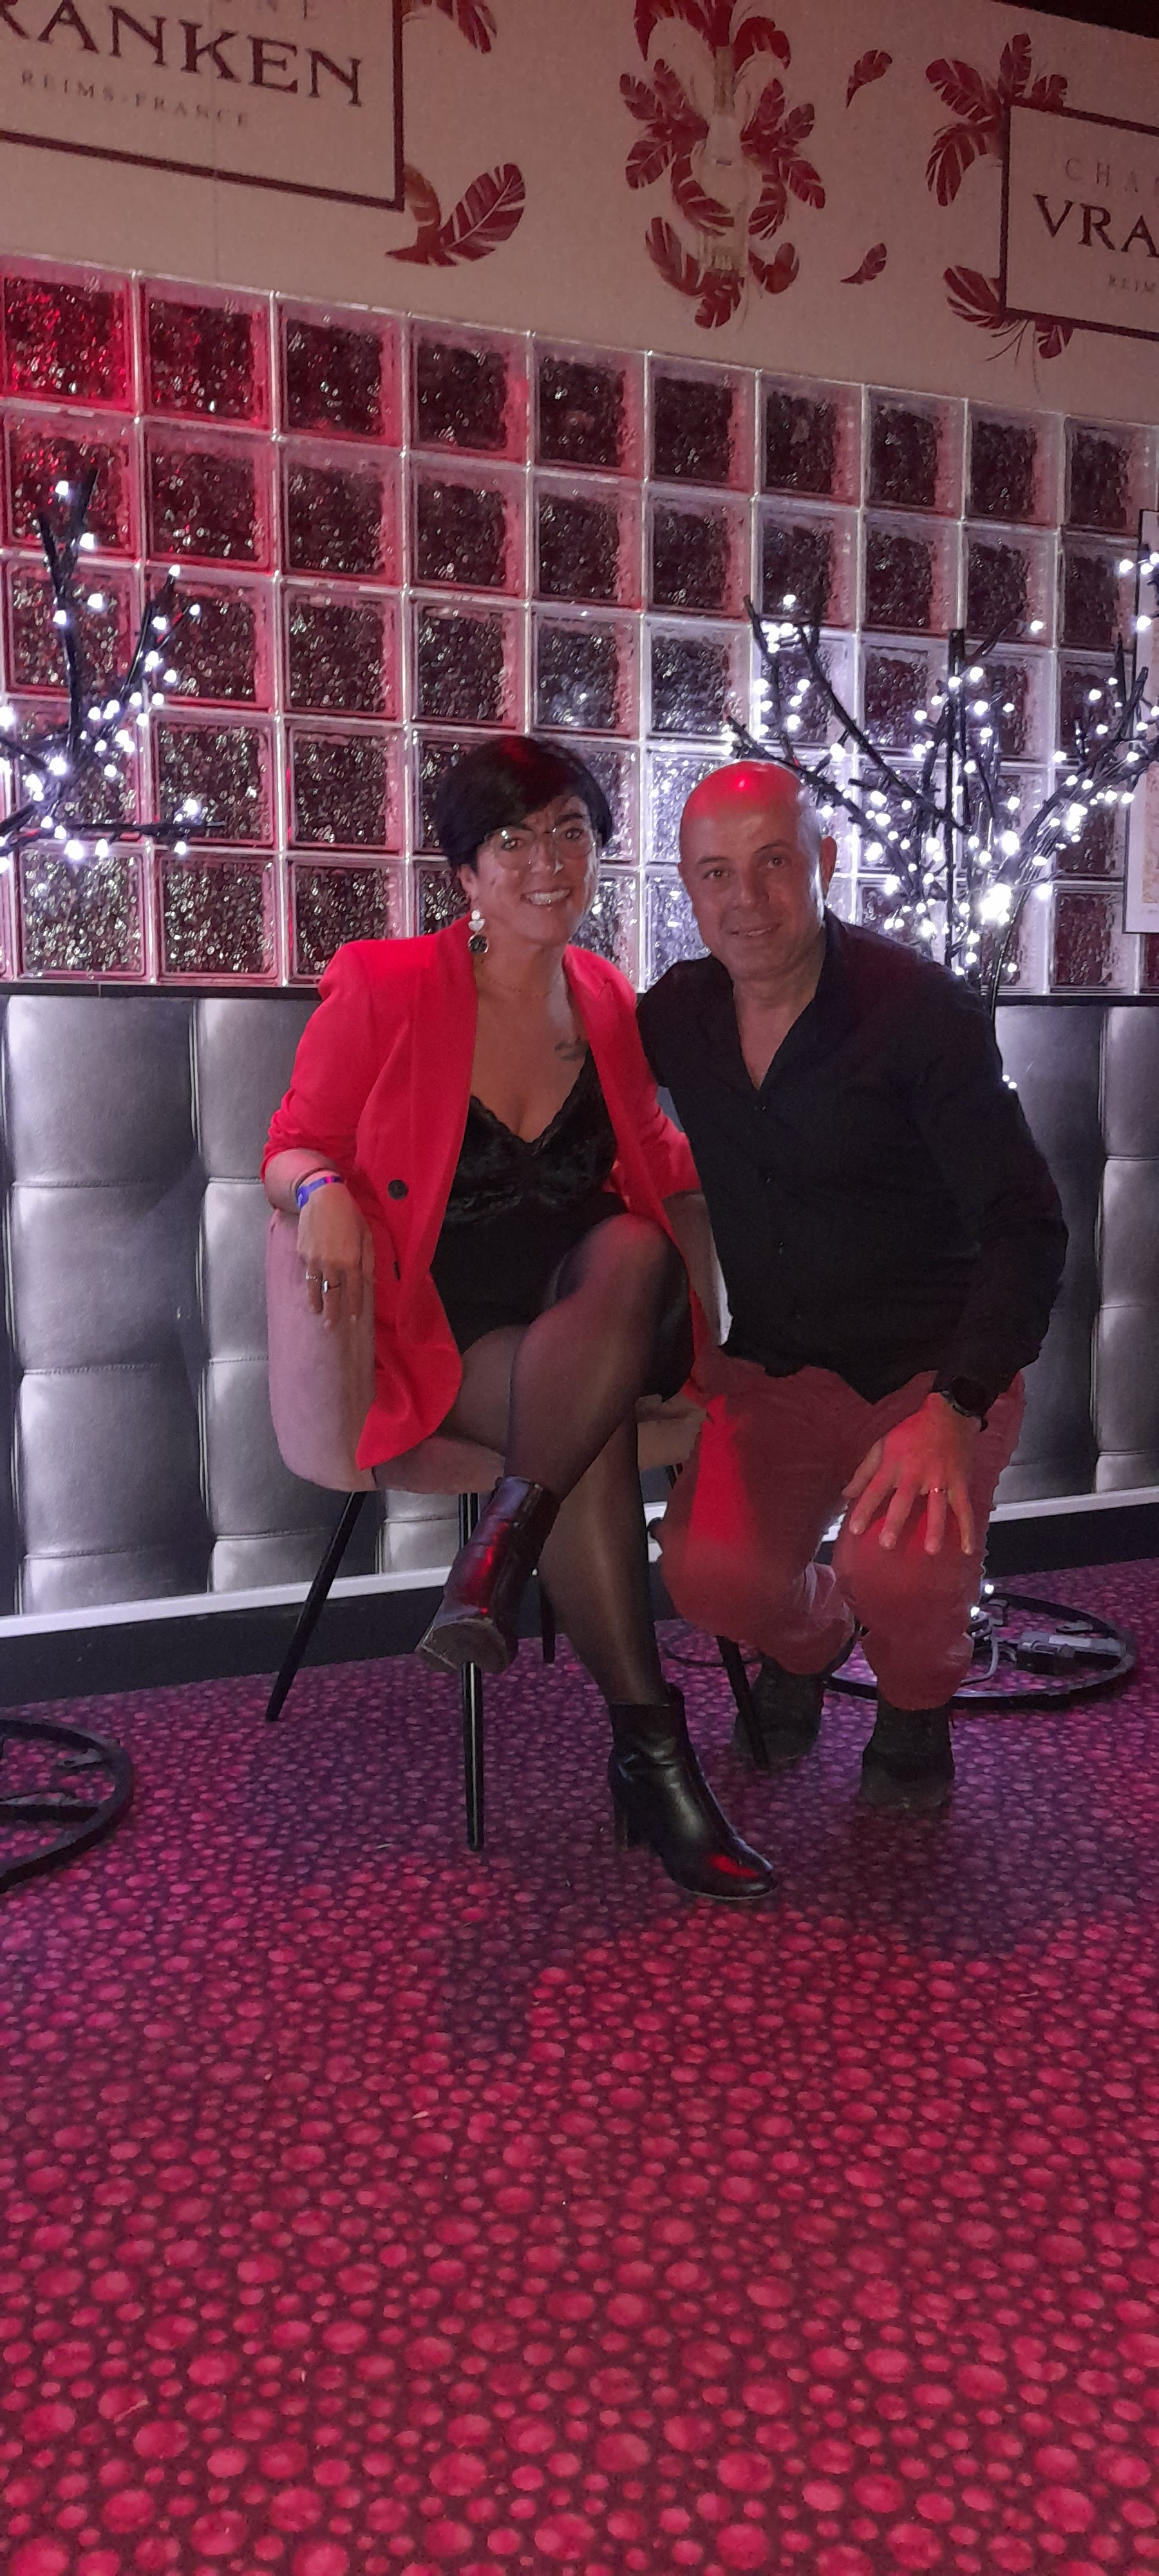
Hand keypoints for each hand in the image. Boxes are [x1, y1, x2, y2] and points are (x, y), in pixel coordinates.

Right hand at [297, 1183, 373, 1330]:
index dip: (354, 1306)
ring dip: (315, 1302)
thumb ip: (368, 1261)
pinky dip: (310, 1280)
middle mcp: (331, 1265)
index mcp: (351, 1261)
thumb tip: (369, 1283)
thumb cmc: (350, 1215)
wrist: (322, 1197)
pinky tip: (311, 1285)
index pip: (354, 1291)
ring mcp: (314, 1260)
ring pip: (314, 1288)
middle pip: (331, 1295)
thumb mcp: (366, 1236)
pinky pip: (307, 1271)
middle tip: (331, 1327)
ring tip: (316, 1313)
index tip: (354, 1319)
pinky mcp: (302, 1253)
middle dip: (332, 1313)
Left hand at [843, 1394, 978, 1555]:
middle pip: (904, 1501)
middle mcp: (916, 1473)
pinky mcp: (959, 1482)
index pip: (875, 1490)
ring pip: (937, 1507)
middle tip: (887, 1543)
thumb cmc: (912, 1430)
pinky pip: (964, 1507)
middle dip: (895, 1522)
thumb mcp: (882, 1444)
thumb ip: (865, 1471)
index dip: (864, 1509)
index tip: (854, 1529)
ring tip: (931, 1549)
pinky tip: (967, 1548)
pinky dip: (967, 1528)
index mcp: (894, 1464)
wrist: (948, 1414)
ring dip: (935, 1528)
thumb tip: (846, 1494)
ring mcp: (940, 1479)